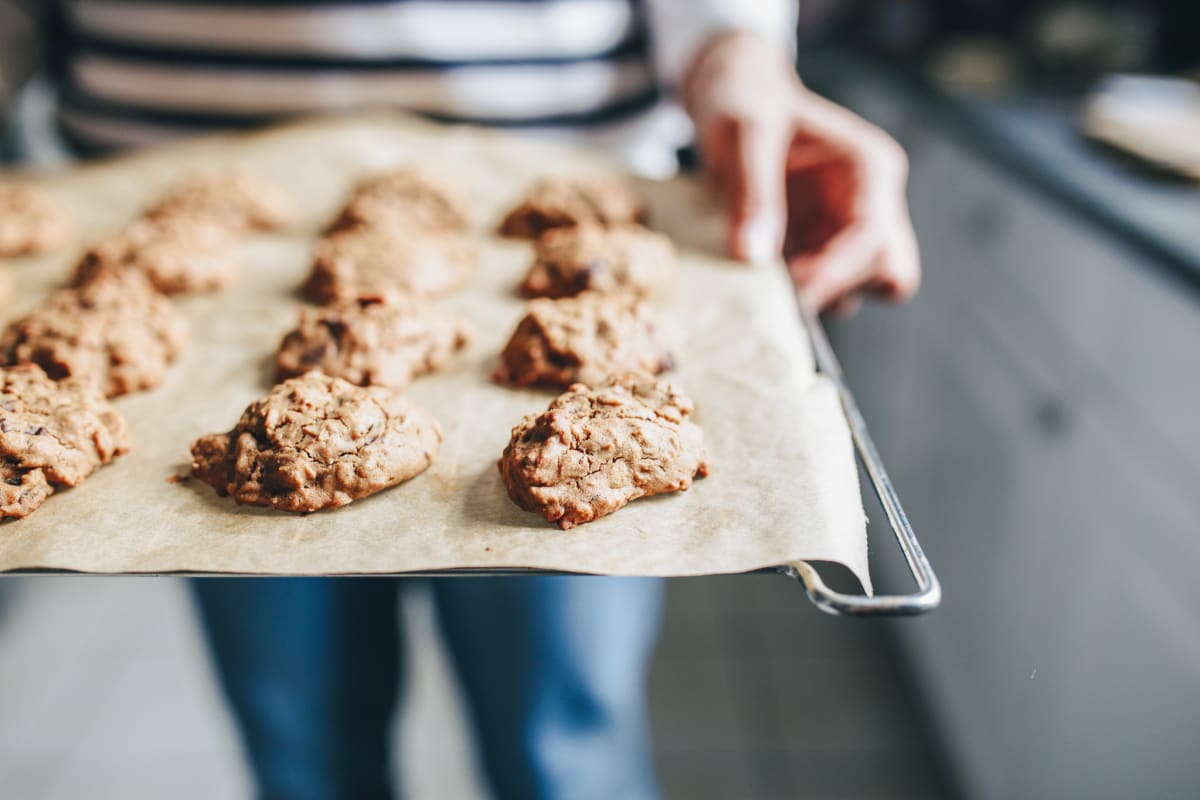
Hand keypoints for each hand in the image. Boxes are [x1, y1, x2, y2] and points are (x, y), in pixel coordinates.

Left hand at [684, 33, 919, 314]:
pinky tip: (755, 276)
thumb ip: (753, 191)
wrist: (733, 97)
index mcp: (870, 168)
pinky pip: (820, 291)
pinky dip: (792, 295)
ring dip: (812, 294)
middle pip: (890, 274)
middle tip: (783, 288)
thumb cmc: (746, 102)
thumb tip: (755, 256)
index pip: (876, 238)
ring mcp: (846, 231)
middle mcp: (870, 203)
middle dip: (839, 288)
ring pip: (856, 290)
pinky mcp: (818, 251)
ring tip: (760, 276)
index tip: (791, 290)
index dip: (837, 272)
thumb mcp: (745, 134)